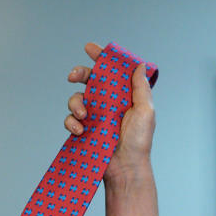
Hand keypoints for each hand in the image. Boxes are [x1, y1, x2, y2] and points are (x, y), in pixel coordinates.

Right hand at [64, 42, 155, 181]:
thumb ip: (140, 88)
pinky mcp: (84, 129)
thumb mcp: (145, 112)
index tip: (90, 48)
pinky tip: (81, 130)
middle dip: (79, 73)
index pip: (112, 73)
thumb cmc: (139, 141)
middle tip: (74, 76)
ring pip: (76, 98)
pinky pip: (70, 119)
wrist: (126, 167)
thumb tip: (139, 65)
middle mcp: (108, 104)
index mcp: (124, 97)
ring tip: (84, 116)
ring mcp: (95, 116)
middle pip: (89, 80)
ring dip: (75, 103)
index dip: (101, 59)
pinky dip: (72, 122)